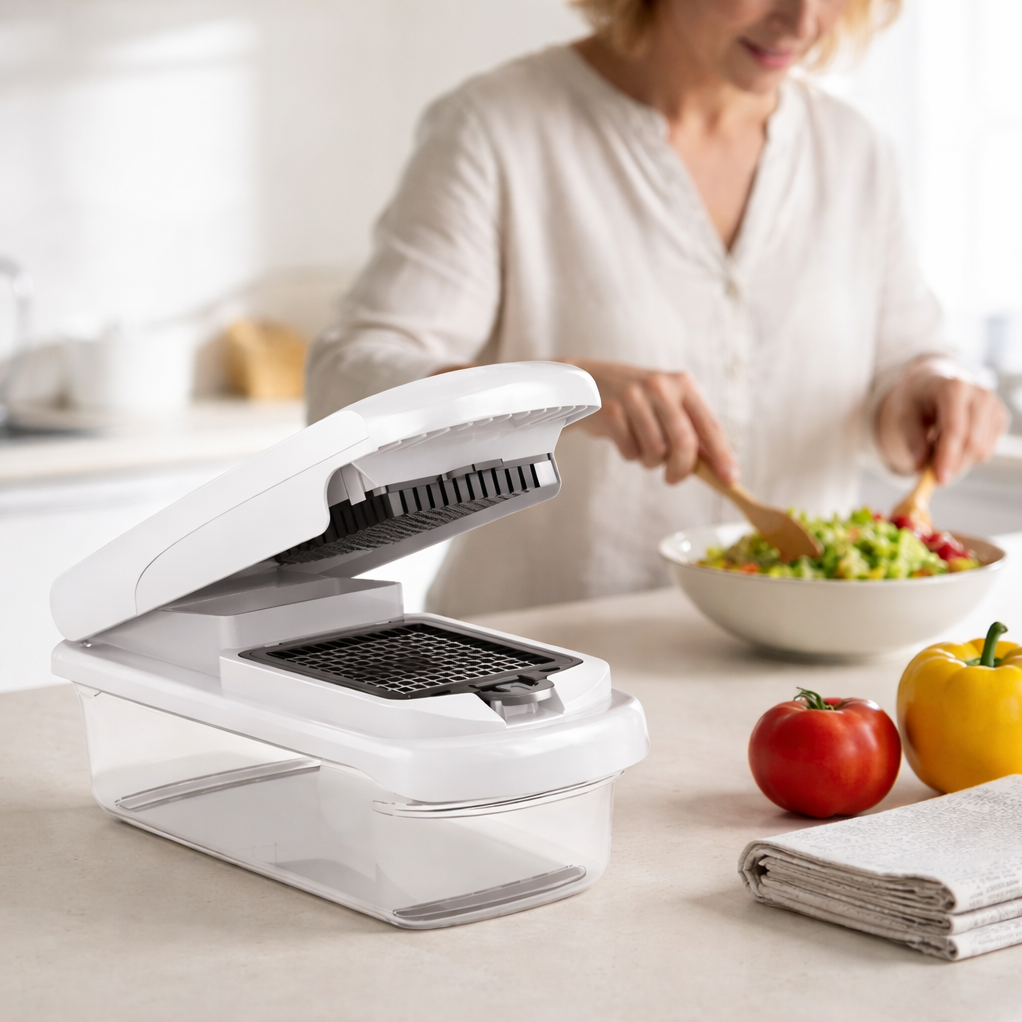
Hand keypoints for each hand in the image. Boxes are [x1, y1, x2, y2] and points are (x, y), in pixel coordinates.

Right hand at [563, 359, 736, 483]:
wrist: (583, 383)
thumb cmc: (634, 401)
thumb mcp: (666, 404)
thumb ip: (690, 429)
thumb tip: (716, 466)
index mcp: (682, 384)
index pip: (710, 425)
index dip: (722, 455)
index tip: (731, 480)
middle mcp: (661, 386)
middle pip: (684, 442)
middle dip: (682, 469)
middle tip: (673, 479)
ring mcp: (634, 397)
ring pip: (656, 451)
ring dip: (650, 461)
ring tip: (642, 448)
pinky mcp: (611, 411)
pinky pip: (631, 452)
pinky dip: (630, 455)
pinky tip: (624, 439)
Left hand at [877, 363, 1008, 483]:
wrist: (932, 386)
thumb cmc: (916, 402)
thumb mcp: (904, 417)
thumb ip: (912, 440)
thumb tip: (918, 465)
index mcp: (954, 388)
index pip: (955, 429)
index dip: (948, 456)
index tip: (939, 479)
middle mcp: (980, 394)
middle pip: (973, 443)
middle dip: (953, 464)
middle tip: (932, 475)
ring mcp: (994, 406)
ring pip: (982, 451)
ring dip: (958, 461)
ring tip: (937, 445)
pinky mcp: (1000, 418)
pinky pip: (986, 451)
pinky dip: (967, 456)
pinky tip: (954, 442)